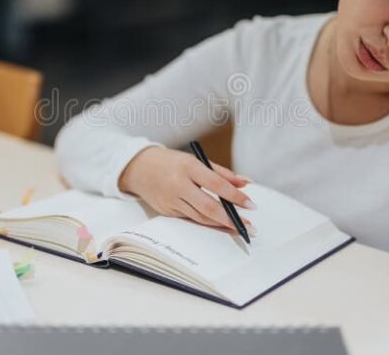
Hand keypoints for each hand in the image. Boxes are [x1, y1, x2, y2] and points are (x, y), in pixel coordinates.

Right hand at [118, 146, 255, 232]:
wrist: (138, 167)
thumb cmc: (172, 162)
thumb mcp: (196, 161)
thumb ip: (222, 173)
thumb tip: (245, 183)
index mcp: (188, 167)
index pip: (216, 184)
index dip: (235, 197)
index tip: (251, 205)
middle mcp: (178, 184)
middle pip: (208, 207)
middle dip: (231, 219)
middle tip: (249, 226)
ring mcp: (171, 200)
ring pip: (200, 217)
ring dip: (221, 224)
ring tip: (238, 227)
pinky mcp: (166, 211)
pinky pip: (190, 219)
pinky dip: (206, 222)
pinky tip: (219, 224)